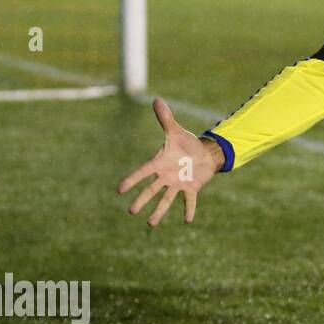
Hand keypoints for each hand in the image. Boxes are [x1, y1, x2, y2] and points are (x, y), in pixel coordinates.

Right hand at [118, 98, 220, 226]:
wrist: (203, 153)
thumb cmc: (186, 143)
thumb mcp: (176, 131)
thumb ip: (165, 118)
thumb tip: (157, 99)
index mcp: (159, 162)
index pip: (142, 172)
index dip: (132, 180)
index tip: (120, 190)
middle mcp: (165, 176)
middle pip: (151, 190)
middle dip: (141, 200)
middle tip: (131, 211)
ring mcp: (177, 183)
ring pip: (166, 199)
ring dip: (159, 211)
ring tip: (151, 224)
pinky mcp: (191, 188)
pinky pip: (189, 201)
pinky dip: (189, 209)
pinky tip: (188, 220)